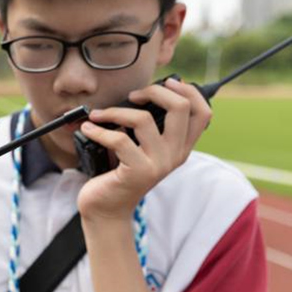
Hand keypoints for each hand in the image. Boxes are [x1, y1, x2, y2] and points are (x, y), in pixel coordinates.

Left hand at [76, 78, 211, 220]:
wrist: (106, 209)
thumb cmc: (119, 174)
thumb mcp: (140, 148)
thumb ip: (147, 128)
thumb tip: (139, 95)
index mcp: (180, 148)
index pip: (203, 113)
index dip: (189, 92)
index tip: (168, 82)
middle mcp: (175, 155)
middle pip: (180, 108)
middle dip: (154, 91)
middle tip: (133, 95)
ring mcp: (158, 164)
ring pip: (143, 120)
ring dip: (114, 111)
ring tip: (98, 115)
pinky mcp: (138, 171)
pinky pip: (119, 139)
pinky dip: (99, 130)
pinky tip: (88, 129)